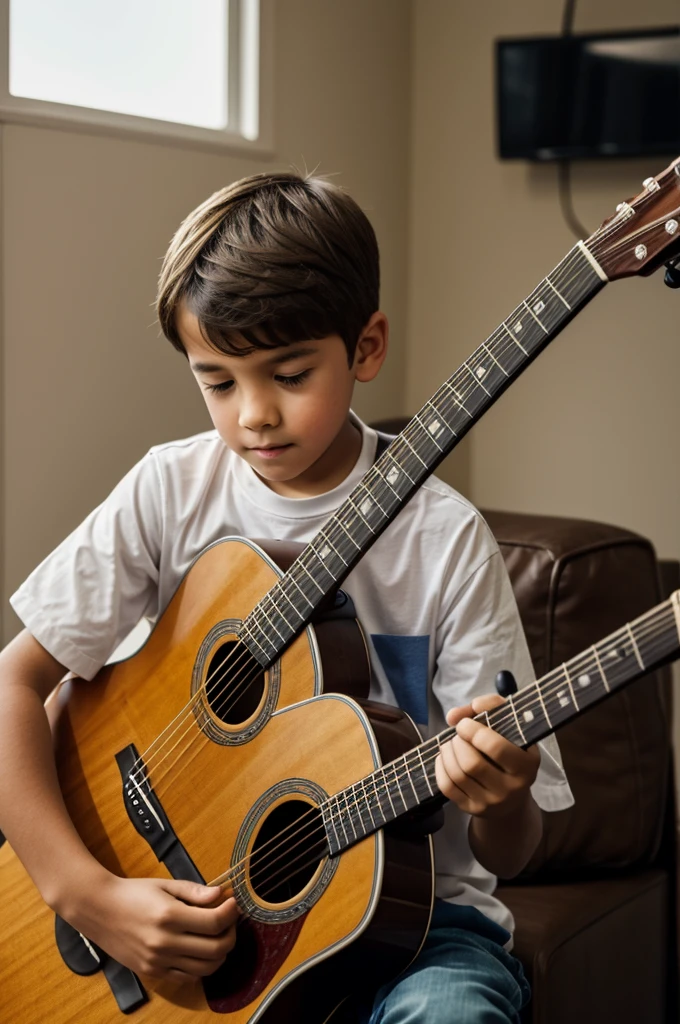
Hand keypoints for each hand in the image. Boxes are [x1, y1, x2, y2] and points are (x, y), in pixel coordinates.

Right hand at [65, 874, 240, 981]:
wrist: (98, 909)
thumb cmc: (133, 893)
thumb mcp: (165, 884)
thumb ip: (194, 891)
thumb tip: (220, 895)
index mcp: (169, 916)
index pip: (214, 922)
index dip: (231, 913)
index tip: (234, 903)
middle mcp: (165, 943)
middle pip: (216, 949)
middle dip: (231, 934)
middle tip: (230, 920)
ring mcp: (158, 961)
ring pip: (205, 968)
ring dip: (220, 953)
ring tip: (217, 935)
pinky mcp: (152, 972)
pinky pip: (187, 977)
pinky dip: (200, 966)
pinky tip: (199, 950)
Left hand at [434, 693, 539, 818]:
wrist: (512, 797)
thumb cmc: (509, 751)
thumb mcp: (510, 727)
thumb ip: (489, 707)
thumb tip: (454, 716)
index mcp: (526, 765)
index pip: (496, 747)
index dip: (474, 731)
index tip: (465, 723)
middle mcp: (511, 788)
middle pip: (472, 763)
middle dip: (458, 742)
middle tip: (458, 734)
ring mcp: (491, 803)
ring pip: (457, 774)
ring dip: (447, 752)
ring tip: (450, 743)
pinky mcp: (472, 810)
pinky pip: (447, 786)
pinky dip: (440, 766)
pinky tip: (445, 757)